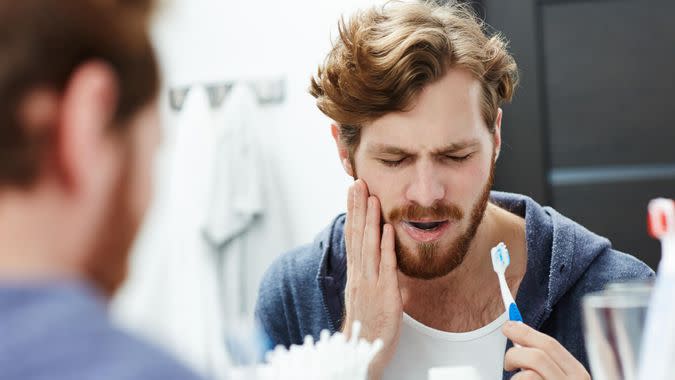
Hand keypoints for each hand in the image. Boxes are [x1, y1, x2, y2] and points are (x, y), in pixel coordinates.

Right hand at [342, 179, 402, 379]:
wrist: (362, 351)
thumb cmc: (367, 324)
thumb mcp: (365, 294)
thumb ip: (370, 274)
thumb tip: (379, 257)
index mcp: (355, 273)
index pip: (352, 236)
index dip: (352, 212)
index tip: (353, 191)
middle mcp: (359, 275)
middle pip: (357, 235)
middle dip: (357, 208)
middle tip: (358, 183)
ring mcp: (370, 283)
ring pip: (368, 246)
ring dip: (370, 220)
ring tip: (371, 197)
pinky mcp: (384, 294)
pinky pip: (386, 266)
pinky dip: (386, 247)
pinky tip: (388, 229)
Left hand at [502, 321, 590, 379]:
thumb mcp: (558, 376)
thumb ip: (547, 360)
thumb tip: (518, 335)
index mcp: (578, 373)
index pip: (551, 345)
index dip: (526, 332)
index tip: (510, 325)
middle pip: (538, 356)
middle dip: (515, 353)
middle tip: (507, 360)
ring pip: (528, 374)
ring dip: (516, 376)